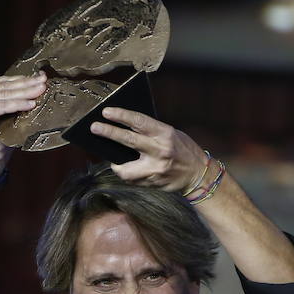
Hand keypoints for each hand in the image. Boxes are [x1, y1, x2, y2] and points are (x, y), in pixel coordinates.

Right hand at [0, 72, 46, 176]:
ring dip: (25, 92)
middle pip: (4, 87)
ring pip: (4, 95)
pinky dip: (18, 104)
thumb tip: (36, 85)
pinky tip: (31, 104)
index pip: (2, 83)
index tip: (40, 77)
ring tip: (40, 90)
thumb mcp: (8, 116)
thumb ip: (13, 100)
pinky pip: (2, 106)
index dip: (21, 79)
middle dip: (26, 83)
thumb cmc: (1, 142)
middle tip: (43, 80)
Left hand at [89, 108, 207, 193]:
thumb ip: (152, 132)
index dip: (121, 116)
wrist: (198, 175)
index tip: (106, 112)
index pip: (139, 122)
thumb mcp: (172, 134)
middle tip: (95, 128)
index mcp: (165, 134)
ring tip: (112, 159)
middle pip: (128, 140)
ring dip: (117, 165)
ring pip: (126, 168)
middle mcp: (160, 151)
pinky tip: (126, 170)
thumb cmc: (184, 150)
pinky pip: (132, 178)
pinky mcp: (152, 182)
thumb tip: (126, 128)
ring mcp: (155, 168)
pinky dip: (127, 173)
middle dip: (109, 133)